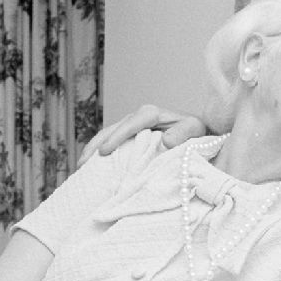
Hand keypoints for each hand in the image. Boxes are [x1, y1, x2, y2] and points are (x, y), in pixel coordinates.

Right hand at [77, 104, 208, 166]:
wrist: (200, 134)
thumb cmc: (198, 132)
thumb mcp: (195, 130)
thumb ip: (183, 133)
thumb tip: (166, 141)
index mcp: (153, 114)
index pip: (132, 123)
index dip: (117, 136)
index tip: (104, 152)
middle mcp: (139, 118)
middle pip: (113, 128)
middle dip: (97, 144)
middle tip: (84, 162)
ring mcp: (133, 127)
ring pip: (109, 135)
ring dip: (94, 149)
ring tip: (81, 166)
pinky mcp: (132, 137)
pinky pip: (113, 143)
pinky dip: (101, 153)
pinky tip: (91, 167)